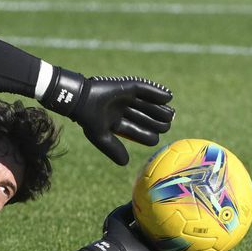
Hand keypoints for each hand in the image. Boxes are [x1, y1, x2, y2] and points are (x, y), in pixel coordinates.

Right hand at [42, 67, 173, 164]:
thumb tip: (125, 163)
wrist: (81, 100)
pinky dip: (158, 93)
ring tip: (170, 114)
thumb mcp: (101, 137)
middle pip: (147, 118)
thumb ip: (113, 149)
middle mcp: (124, 111)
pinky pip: (146, 90)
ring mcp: (127, 98)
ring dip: (161, 110)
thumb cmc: (89, 119)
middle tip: (166, 125)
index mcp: (118, 123)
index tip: (154, 138)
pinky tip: (168, 97)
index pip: (138, 131)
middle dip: (157, 122)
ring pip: (149, 105)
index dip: (147, 135)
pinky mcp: (128, 87)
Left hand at [85, 203, 197, 250]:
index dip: (166, 223)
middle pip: (169, 242)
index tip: (177, 215)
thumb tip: (140, 196)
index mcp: (143, 236)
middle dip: (180, 237)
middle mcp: (152, 247)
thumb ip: (130, 207)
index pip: (158, 229)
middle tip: (195, 231)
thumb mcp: (119, 216)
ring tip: (203, 248)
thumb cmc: (115, 235)